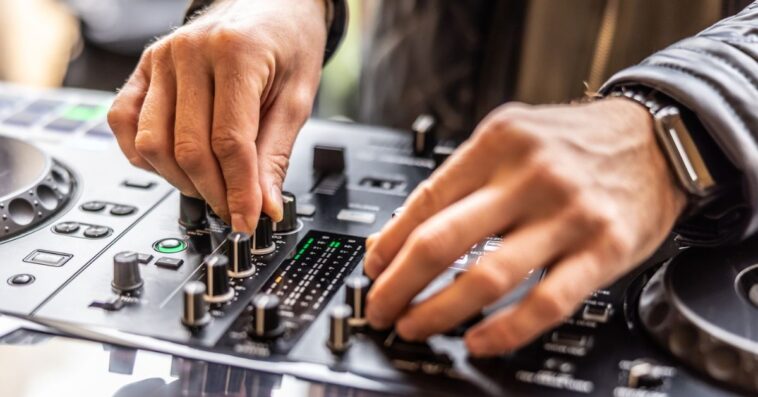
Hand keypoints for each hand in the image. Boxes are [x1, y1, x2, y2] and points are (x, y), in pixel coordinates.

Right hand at [107, 0, 326, 231]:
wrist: (271, 4)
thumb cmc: (288, 44)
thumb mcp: (297, 98)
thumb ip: (275, 155)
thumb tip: (264, 207)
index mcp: (236, 53)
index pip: (230, 142)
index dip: (239, 191)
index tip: (248, 220)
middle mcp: (190, 52)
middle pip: (188, 147)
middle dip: (213, 192)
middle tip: (234, 209)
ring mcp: (160, 58)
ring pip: (152, 142)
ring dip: (180, 179)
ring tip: (210, 186)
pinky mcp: (143, 67)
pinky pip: (123, 121)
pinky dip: (143, 154)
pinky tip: (173, 164)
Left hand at [363, 98, 685, 355]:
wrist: (658, 139)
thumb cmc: (576, 143)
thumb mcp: (513, 138)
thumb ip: (461, 181)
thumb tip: (399, 233)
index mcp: (499, 143)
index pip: (426, 201)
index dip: (389, 243)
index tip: (373, 269)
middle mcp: (530, 176)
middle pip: (442, 241)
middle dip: (399, 283)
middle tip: (380, 307)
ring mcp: (568, 214)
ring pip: (486, 276)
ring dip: (439, 310)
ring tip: (416, 326)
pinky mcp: (602, 250)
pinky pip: (545, 302)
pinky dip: (505, 330)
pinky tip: (479, 341)